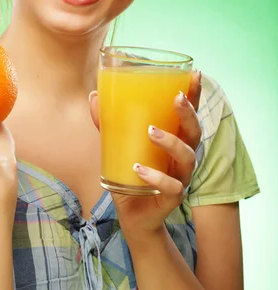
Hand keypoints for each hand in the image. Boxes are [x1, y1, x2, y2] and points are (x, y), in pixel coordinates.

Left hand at [90, 70, 201, 239]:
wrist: (132, 215)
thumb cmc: (130, 174)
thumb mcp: (117, 146)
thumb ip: (108, 123)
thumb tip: (94, 96)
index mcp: (174, 138)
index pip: (189, 113)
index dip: (195, 95)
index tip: (196, 74)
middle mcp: (181, 156)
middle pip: (195, 132)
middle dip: (189, 113)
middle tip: (177, 98)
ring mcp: (180, 177)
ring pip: (188, 157)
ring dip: (172, 143)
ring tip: (152, 132)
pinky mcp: (172, 198)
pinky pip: (171, 187)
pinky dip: (156, 177)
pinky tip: (139, 169)